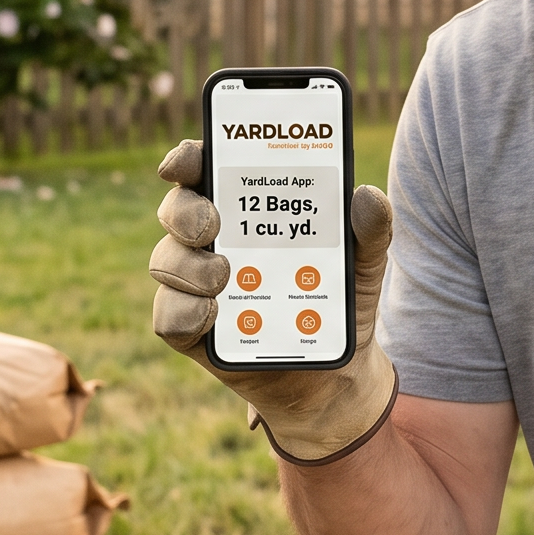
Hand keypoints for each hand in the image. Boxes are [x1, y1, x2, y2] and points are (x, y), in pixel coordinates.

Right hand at [146, 138, 398, 462]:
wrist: (332, 375)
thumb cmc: (338, 304)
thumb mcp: (363, 266)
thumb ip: (369, 230)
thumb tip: (367, 196)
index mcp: (245, 211)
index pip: (204, 171)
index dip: (187, 159)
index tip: (186, 162)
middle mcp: (211, 242)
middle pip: (175, 210)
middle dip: (184, 212)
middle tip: (212, 226)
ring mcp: (195, 286)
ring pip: (165, 260)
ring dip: (188, 267)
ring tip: (225, 278)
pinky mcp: (190, 330)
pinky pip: (167, 316)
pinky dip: (186, 312)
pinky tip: (213, 316)